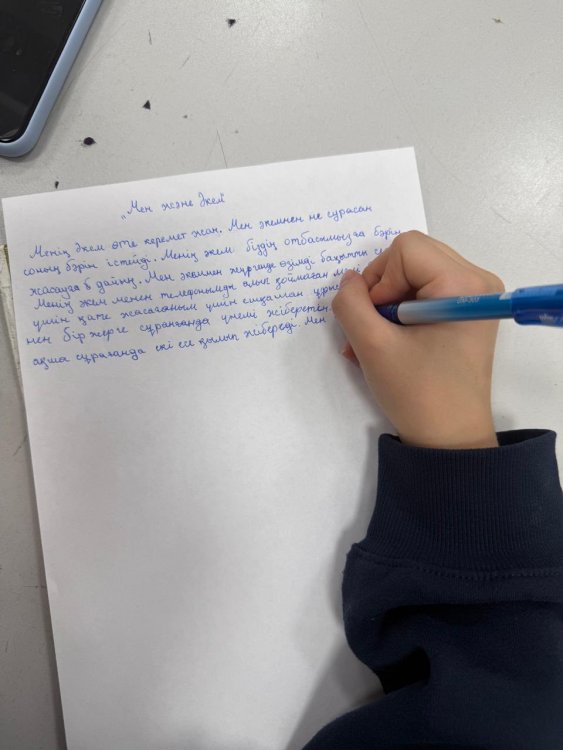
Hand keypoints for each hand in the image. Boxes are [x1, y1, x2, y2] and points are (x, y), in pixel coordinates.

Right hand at [332, 231, 503, 448]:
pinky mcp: (464, 312)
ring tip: (371, 342)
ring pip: (412, 275)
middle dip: (381, 290)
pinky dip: (398, 313)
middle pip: (411, 256)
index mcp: (463, 284)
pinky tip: (385, 343)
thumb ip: (350, 304)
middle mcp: (476, 281)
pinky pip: (422, 293)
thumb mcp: (372, 346)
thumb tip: (347, 281)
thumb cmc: (418, 393)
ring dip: (385, 305)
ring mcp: (473, 297)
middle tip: (373, 327)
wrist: (449, 439)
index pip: (405, 248)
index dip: (379, 279)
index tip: (377, 319)